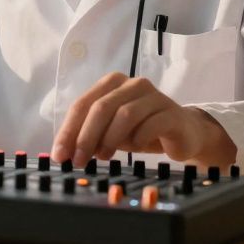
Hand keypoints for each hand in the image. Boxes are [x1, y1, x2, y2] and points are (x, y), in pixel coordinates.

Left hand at [50, 72, 236, 166]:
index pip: (82, 105)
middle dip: (86, 136)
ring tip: (103, 156)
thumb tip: (64, 153)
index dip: (69, 130)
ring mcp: (153, 96)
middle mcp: (132, 84)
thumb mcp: (110, 132)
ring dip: (109, 138)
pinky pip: (150, 124)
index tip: (59, 155)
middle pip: (101, 107)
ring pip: (125, 114)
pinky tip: (134, 148)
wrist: (183, 133)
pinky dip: (137, 139)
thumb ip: (89, 136)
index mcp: (111, 83)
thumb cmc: (141, 130)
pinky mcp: (172, 112)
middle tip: (79, 160)